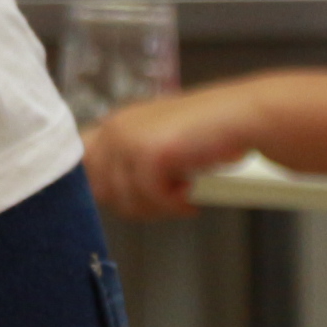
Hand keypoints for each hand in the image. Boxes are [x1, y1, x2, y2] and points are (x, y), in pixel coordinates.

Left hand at [85, 82, 272, 218]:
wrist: (241, 118)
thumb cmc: (206, 135)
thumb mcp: (158, 144)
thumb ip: (128, 163)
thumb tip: (106, 195)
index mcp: (114, 125)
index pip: (85, 166)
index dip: (105, 189)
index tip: (136, 200)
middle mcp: (115, 129)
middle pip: (102, 190)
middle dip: (135, 205)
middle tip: (167, 203)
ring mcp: (129, 140)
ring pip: (127, 199)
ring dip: (158, 208)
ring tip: (182, 197)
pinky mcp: (150, 153)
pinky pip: (153, 198)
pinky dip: (176, 205)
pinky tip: (191, 200)